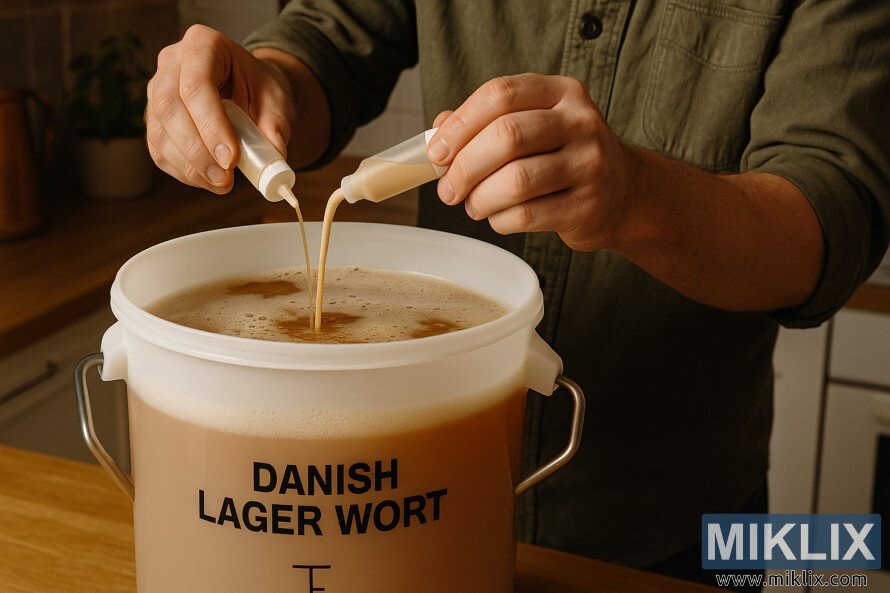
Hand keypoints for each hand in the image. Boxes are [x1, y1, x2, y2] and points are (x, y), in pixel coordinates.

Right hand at [146, 25, 296, 193]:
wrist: (248, 90)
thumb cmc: (260, 88)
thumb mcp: (276, 100)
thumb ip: (276, 125)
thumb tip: (275, 156)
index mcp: (202, 44)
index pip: (196, 85)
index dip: (211, 125)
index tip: (231, 159)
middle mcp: (171, 63)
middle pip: (169, 108)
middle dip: (197, 150)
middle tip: (224, 179)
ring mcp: (156, 91)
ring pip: (160, 133)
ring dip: (190, 167)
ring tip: (222, 184)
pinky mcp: (154, 120)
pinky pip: (160, 150)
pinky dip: (184, 171)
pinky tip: (209, 180)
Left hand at [426, 73, 634, 250]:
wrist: (624, 193)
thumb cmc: (564, 156)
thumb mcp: (534, 126)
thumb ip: (486, 123)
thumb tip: (438, 133)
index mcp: (561, 92)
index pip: (500, 94)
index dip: (460, 124)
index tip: (437, 152)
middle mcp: (580, 122)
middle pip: (507, 136)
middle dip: (465, 167)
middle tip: (448, 189)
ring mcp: (589, 164)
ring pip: (516, 181)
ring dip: (481, 198)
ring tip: (473, 205)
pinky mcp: (587, 206)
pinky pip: (527, 215)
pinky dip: (500, 220)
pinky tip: (498, 218)